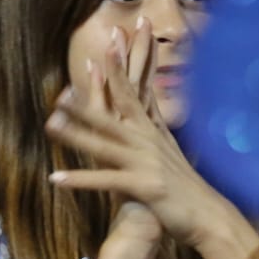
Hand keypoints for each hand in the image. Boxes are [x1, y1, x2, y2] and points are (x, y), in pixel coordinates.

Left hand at [48, 19, 258, 258]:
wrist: (208, 214)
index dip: (118, 69)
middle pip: (112, 116)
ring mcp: (145, 162)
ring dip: (76, 135)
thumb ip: (153, 118)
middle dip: (85, 102)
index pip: (132, 93)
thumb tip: (149, 89)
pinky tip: (55, 178)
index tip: (107, 44)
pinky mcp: (144, 185)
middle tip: (59, 91)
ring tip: (50, 125)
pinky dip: (79, 180)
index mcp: (150, 131)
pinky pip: (105, 181)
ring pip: (104, 145)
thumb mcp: (168, 143)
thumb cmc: (183, 181)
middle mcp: (147, 142)